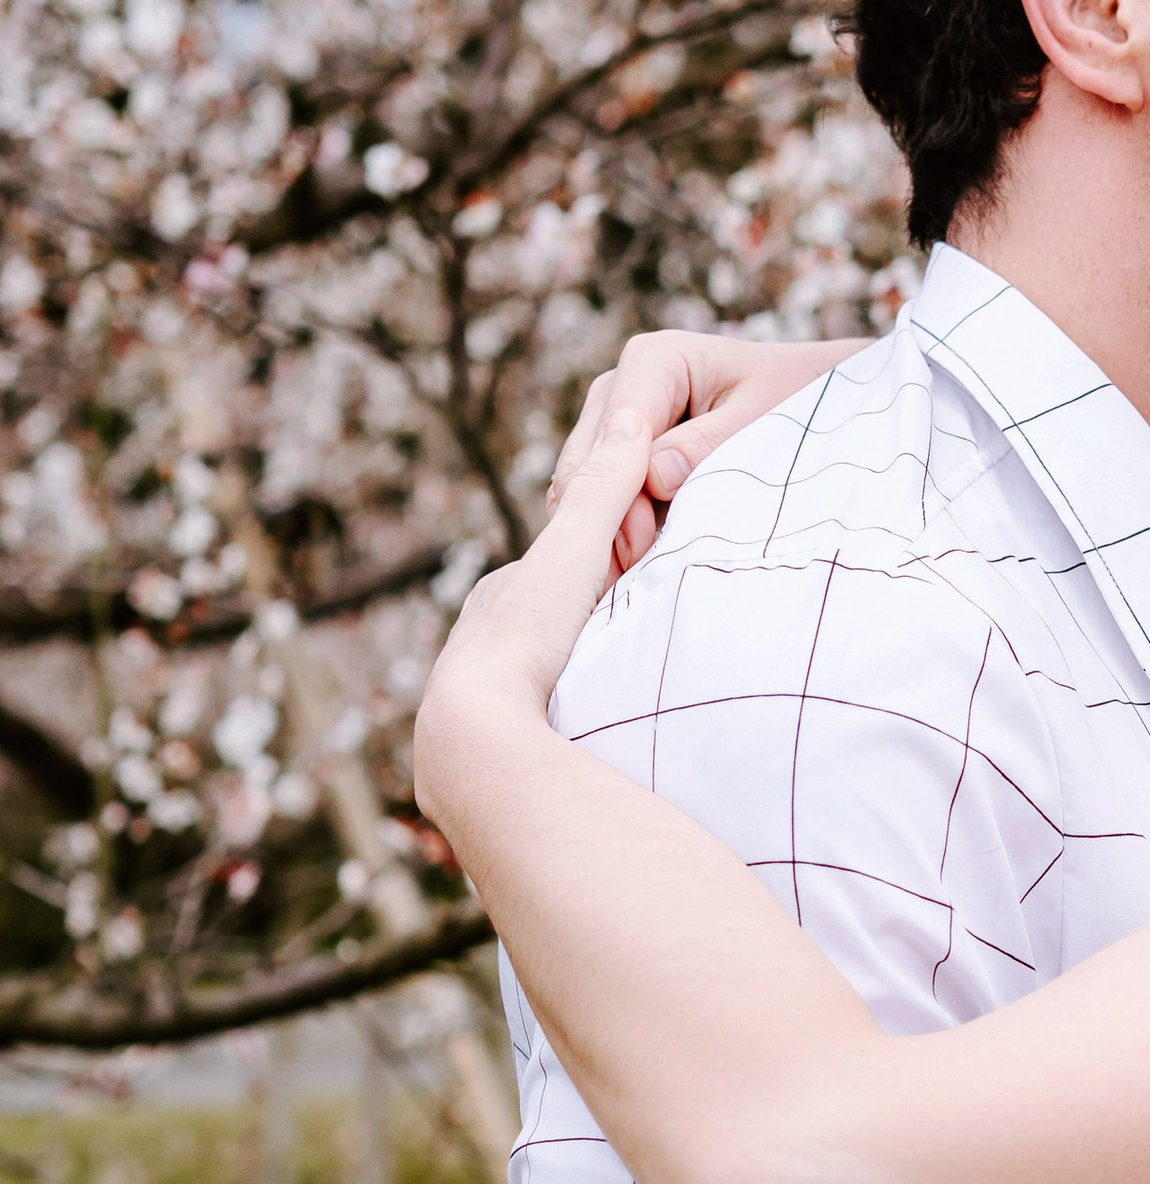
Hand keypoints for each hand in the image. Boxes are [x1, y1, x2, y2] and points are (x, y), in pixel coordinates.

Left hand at [411, 413, 652, 827]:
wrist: (475, 745)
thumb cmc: (522, 641)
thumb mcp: (574, 553)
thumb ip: (604, 492)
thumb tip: (631, 419)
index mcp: (495, 601)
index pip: (555, 572)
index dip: (600, 566)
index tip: (640, 568)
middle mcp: (477, 652)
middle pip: (546, 632)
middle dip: (581, 632)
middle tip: (634, 639)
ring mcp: (480, 710)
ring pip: (539, 688)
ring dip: (572, 690)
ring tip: (619, 701)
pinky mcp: (490, 764)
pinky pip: (538, 738)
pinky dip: (565, 732)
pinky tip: (592, 749)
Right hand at [549, 329, 860, 573]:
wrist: (806, 401)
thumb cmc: (794, 402)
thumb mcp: (763, 419)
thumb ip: (707, 446)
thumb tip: (652, 477)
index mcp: (654, 359)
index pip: (618, 431)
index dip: (622, 488)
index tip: (639, 544)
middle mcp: (620, 383)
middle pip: (588, 460)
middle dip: (604, 516)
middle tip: (623, 576)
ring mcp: (610, 419)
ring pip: (582, 484)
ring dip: (603, 529)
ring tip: (622, 581)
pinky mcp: (614, 455)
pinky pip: (595, 498)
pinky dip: (609, 531)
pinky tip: (626, 571)